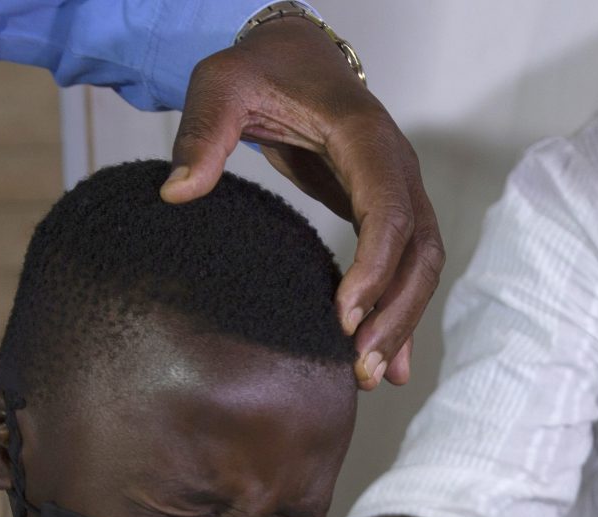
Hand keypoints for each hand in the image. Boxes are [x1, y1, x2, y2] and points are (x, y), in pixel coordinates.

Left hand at [162, 16, 442, 390]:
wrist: (293, 57)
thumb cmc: (259, 69)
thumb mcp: (220, 87)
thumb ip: (201, 135)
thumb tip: (176, 192)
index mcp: (367, 137)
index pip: (390, 210)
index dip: (375, 267)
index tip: (344, 316)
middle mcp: (397, 167)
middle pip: (420, 250)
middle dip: (396, 312)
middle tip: (360, 366)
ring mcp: (400, 191)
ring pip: (422, 267)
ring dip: (402, 323)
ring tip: (370, 377)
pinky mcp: (388, 213)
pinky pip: (408, 270)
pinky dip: (401, 317)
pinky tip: (389, 366)